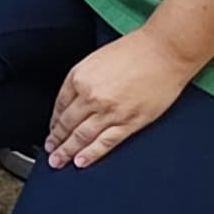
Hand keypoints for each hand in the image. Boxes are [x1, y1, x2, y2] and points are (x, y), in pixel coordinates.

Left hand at [45, 25, 193, 169]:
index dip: (54, 123)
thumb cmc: (134, 51)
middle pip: (67, 124)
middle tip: (50, 152)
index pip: (59, 106)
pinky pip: (105, 142)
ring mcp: (110, 111)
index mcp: (78, 78)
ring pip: (82, 136)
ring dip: (68, 151)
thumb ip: (83, 80)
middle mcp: (90, 96)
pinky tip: (81, 161)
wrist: (163, 52)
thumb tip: (75, 100)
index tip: (51, 132)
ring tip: (60, 161)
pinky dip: (91, 154)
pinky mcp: (130, 121)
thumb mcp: (95, 60)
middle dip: (56, 141)